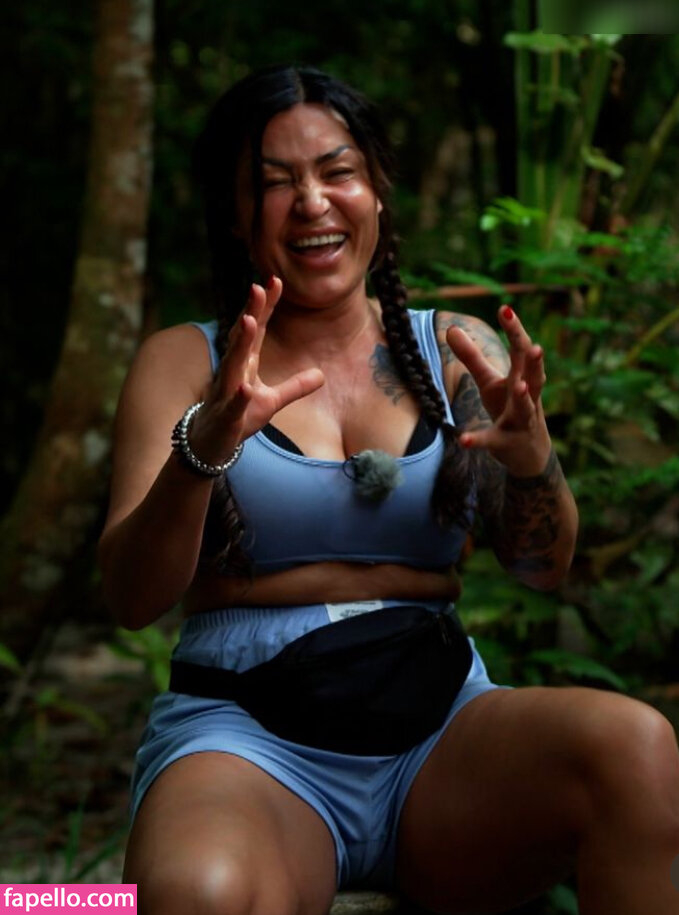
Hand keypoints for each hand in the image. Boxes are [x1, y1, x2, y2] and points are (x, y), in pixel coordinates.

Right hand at [190, 278, 324, 462]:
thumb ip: (295, 386)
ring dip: (241, 343)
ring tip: (250, 322)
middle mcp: (232, 372)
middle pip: (243, 338)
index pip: (257, 330)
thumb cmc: (237, 418)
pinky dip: (238, 397)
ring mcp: (226, 393)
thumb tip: (321, 375)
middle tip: (258, 287)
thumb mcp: (271, 402)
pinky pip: (233, 405)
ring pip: (232, 364)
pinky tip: (244, 388)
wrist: (209, 445)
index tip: (275, 280)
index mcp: (245, 364)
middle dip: (250, 313)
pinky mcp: (225, 417)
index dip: (265, 306)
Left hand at [445, 305, 550, 475]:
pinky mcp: (506, 442)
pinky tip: (464, 439)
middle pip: (532, 376)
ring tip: (520, 385)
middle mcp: (527, 397)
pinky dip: (479, 440)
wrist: (529, 454)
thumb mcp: (489, 382)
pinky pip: (492, 441)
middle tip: (536, 346)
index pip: (521, 351)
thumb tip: (451, 327)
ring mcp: (520, 421)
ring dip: (524, 397)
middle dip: (533, 362)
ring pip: (525, 408)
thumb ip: (471, 356)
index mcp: (521, 377)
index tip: (505, 308)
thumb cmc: (508, 408)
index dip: (515, 331)